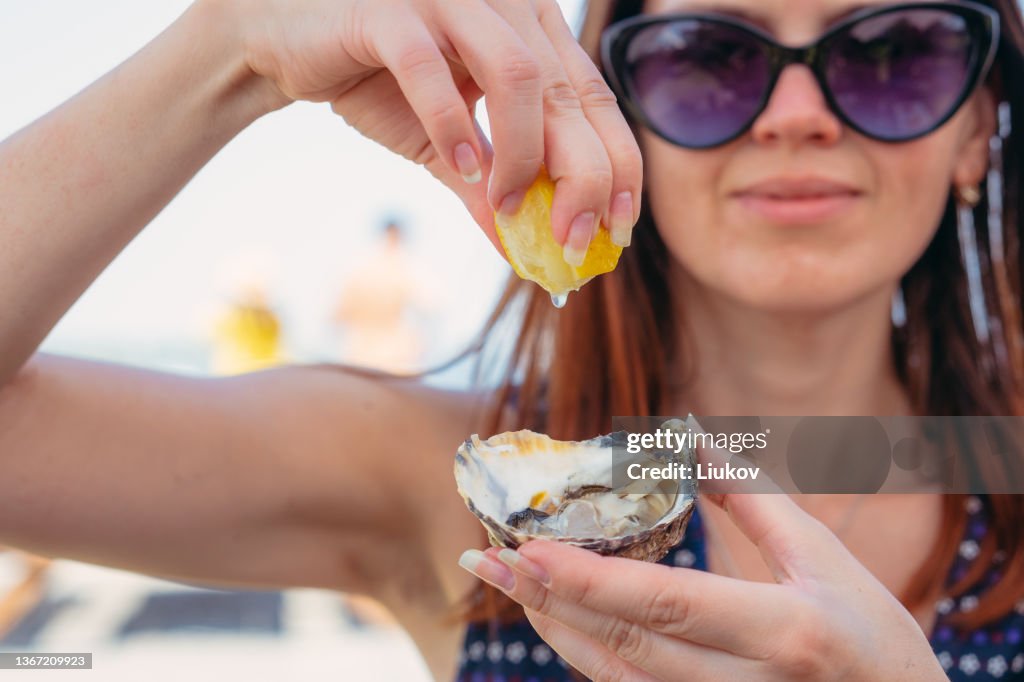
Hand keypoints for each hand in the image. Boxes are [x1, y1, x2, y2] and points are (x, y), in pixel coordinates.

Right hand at [227, 0, 642, 250]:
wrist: (286, 43)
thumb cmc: (376, 81)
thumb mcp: (446, 146)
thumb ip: (487, 190)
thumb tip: (524, 254)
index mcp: (528, 31)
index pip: (597, 99)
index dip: (619, 163)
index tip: (619, 229)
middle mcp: (502, 5)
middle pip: (569, 95)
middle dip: (582, 177)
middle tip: (571, 240)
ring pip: (518, 76)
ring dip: (521, 155)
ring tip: (508, 206)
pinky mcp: (389, 9)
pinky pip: (431, 67)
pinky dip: (451, 124)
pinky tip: (462, 168)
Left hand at [460, 491, 945, 680]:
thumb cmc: (873, 639)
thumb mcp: (825, 561)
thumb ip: (755, 500)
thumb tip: (693, 437)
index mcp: (786, 632)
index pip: (668, 605)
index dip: (592, 581)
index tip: (530, 549)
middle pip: (625, 647)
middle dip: (548, 600)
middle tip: (486, 559)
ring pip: (616, 680)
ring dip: (555, 628)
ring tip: (507, 582)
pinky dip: (585, 655)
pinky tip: (555, 618)